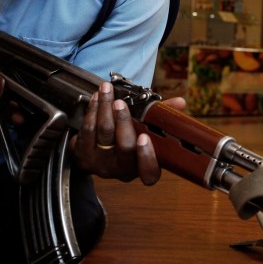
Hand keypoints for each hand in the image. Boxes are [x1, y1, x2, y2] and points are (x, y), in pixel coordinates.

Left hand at [70, 82, 185, 184]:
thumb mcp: (146, 131)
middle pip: (124, 147)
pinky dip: (92, 110)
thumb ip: (162, 118)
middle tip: (121, 103)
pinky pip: (88, 130)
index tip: (144, 138)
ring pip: (104, 133)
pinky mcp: (83, 155)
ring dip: (104, 108)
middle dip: (122, 121)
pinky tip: (96, 98)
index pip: (149, 173)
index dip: (147, 157)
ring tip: (106, 90)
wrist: (95, 151)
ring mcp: (101, 164)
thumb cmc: (127, 138)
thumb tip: (180, 102)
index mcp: (142, 167)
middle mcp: (122, 169)